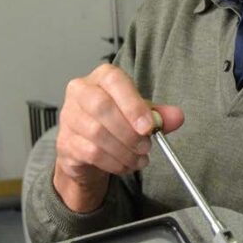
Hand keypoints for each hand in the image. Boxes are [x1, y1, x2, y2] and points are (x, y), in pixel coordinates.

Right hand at [53, 63, 183, 212]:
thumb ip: (159, 115)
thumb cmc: (115, 123)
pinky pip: (91, 153)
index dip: (133, 105)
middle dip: (129, 131)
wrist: (87, 149)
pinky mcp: (65, 142)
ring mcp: (69, 117)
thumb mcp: (141, 114)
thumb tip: (176, 117)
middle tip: (146, 146)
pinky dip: (114, 162)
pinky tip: (126, 165)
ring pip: (96, 133)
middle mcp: (80, 92)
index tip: (149, 126)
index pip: (114, 81)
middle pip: (101, 106)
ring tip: (139, 158)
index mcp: (101, 77)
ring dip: (124, 150)